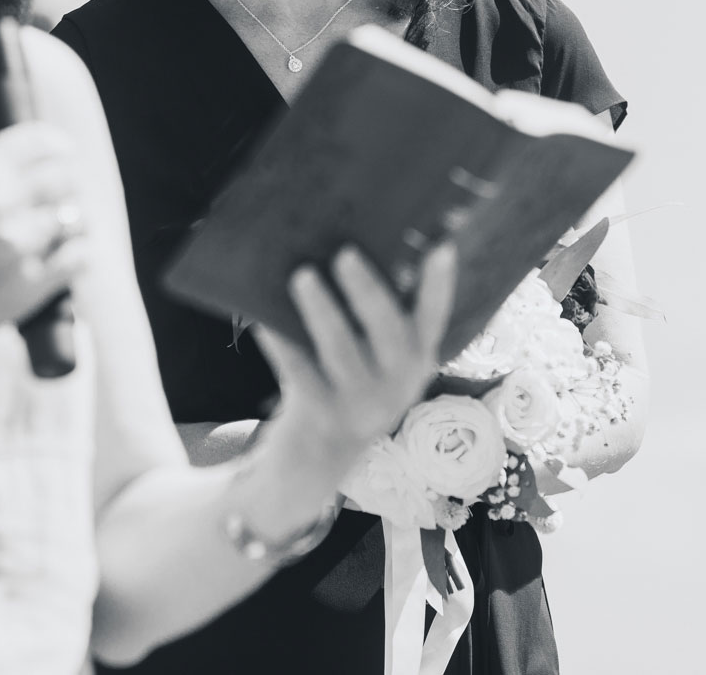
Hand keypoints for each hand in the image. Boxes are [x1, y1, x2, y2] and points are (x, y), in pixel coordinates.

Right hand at [0, 121, 87, 357]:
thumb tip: (42, 168)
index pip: (39, 142)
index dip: (59, 149)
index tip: (66, 157)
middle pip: (66, 177)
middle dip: (70, 190)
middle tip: (65, 204)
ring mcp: (14, 243)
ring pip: (78, 217)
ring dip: (78, 227)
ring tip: (67, 238)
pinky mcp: (28, 283)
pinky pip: (81, 257)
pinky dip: (82, 257)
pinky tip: (72, 261)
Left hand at [256, 243, 457, 472]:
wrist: (318, 458)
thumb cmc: (348, 385)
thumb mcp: (377, 362)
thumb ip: (379, 322)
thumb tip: (356, 253)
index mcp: (417, 361)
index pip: (434, 318)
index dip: (439, 284)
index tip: (441, 247)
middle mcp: (398, 385)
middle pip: (387, 331)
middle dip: (366, 290)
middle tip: (345, 254)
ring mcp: (362, 406)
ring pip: (340, 350)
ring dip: (321, 310)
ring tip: (302, 276)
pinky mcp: (323, 418)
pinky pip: (299, 371)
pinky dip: (281, 342)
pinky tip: (264, 318)